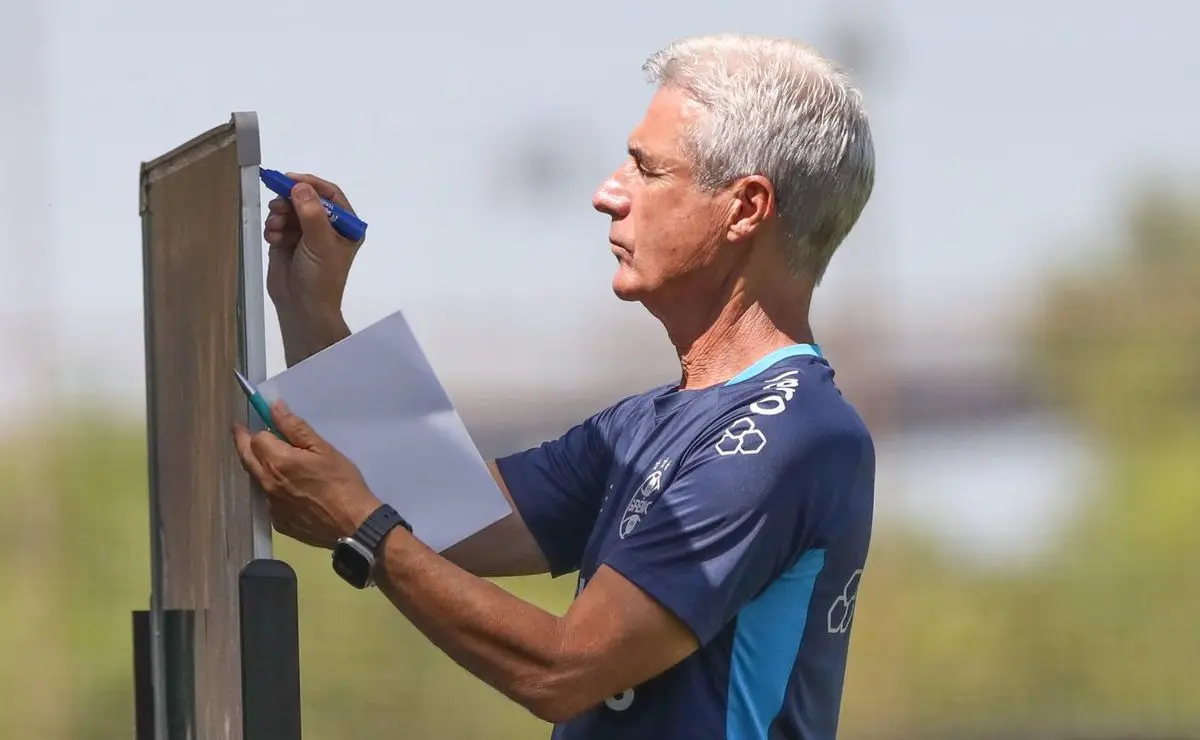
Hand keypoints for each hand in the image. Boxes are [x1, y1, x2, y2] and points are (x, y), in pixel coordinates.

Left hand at [232, 400, 380, 549]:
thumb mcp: (324, 450)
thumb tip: (273, 407)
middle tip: (240, 431)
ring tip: (271, 460)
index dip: (262, 429)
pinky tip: (291, 490)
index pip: (256, 438)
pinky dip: (274, 489)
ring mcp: (270, 505)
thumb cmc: (342, 482)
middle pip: (246, 457)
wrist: (352, 525)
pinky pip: (270, 499)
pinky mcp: (278, 521)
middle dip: (242, 442)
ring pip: (257, 479)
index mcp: (277, 461)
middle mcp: (267, 483)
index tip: (262, 423)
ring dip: (259, 466)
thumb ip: (296, 428)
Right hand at [263, 173, 362, 318]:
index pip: (330, 194)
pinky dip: (274, 229)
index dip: (311, 184)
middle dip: (289, 201)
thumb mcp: (320, 242)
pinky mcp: (288, 242)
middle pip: (306, 199)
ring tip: (275, 228)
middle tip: (277, 206)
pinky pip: (278, 224)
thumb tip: (300, 186)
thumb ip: (312, 212)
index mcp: (346, 226)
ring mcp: (307, 234)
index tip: (290, 179)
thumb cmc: (320, 276)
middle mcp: (327, 227)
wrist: (302, 308)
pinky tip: (273, 239)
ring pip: (289, 210)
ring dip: (279, 216)